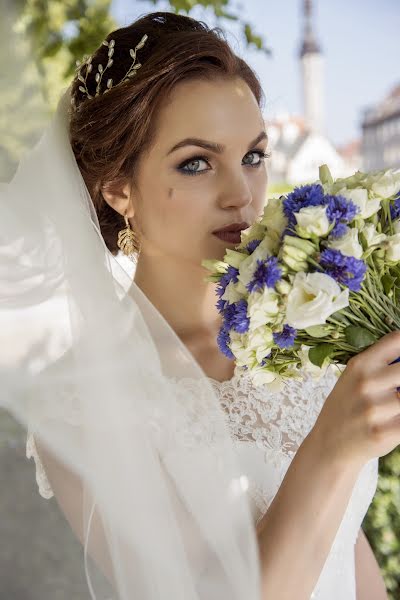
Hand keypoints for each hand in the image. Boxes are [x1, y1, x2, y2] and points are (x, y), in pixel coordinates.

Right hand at [310, 330, 399, 468]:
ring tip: (394, 406)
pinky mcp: (383, 433)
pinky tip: (394, 419)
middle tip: (399, 387)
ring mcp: (374, 409)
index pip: (396, 340)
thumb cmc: (346, 408)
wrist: (329, 445)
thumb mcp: (354, 378)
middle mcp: (366, 383)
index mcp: (360, 365)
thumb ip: (381, 364)